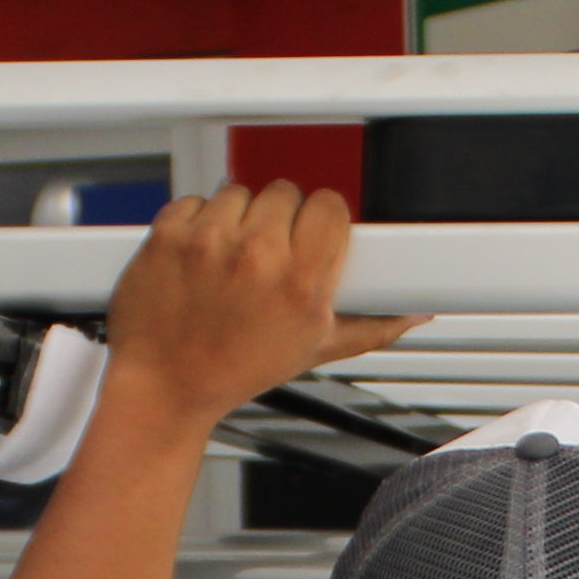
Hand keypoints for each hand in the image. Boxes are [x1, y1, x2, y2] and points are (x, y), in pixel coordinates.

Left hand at [98, 183, 417, 426]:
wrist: (164, 387)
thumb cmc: (234, 372)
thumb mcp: (312, 351)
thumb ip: (372, 327)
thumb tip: (414, 315)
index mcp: (300, 283)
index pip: (329, 206)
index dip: (321, 219)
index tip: (311, 233)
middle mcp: (257, 255)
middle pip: (286, 192)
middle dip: (280, 219)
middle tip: (266, 254)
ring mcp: (209, 241)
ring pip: (240, 191)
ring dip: (237, 217)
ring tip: (229, 258)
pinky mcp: (169, 234)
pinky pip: (195, 199)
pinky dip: (196, 221)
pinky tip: (199, 255)